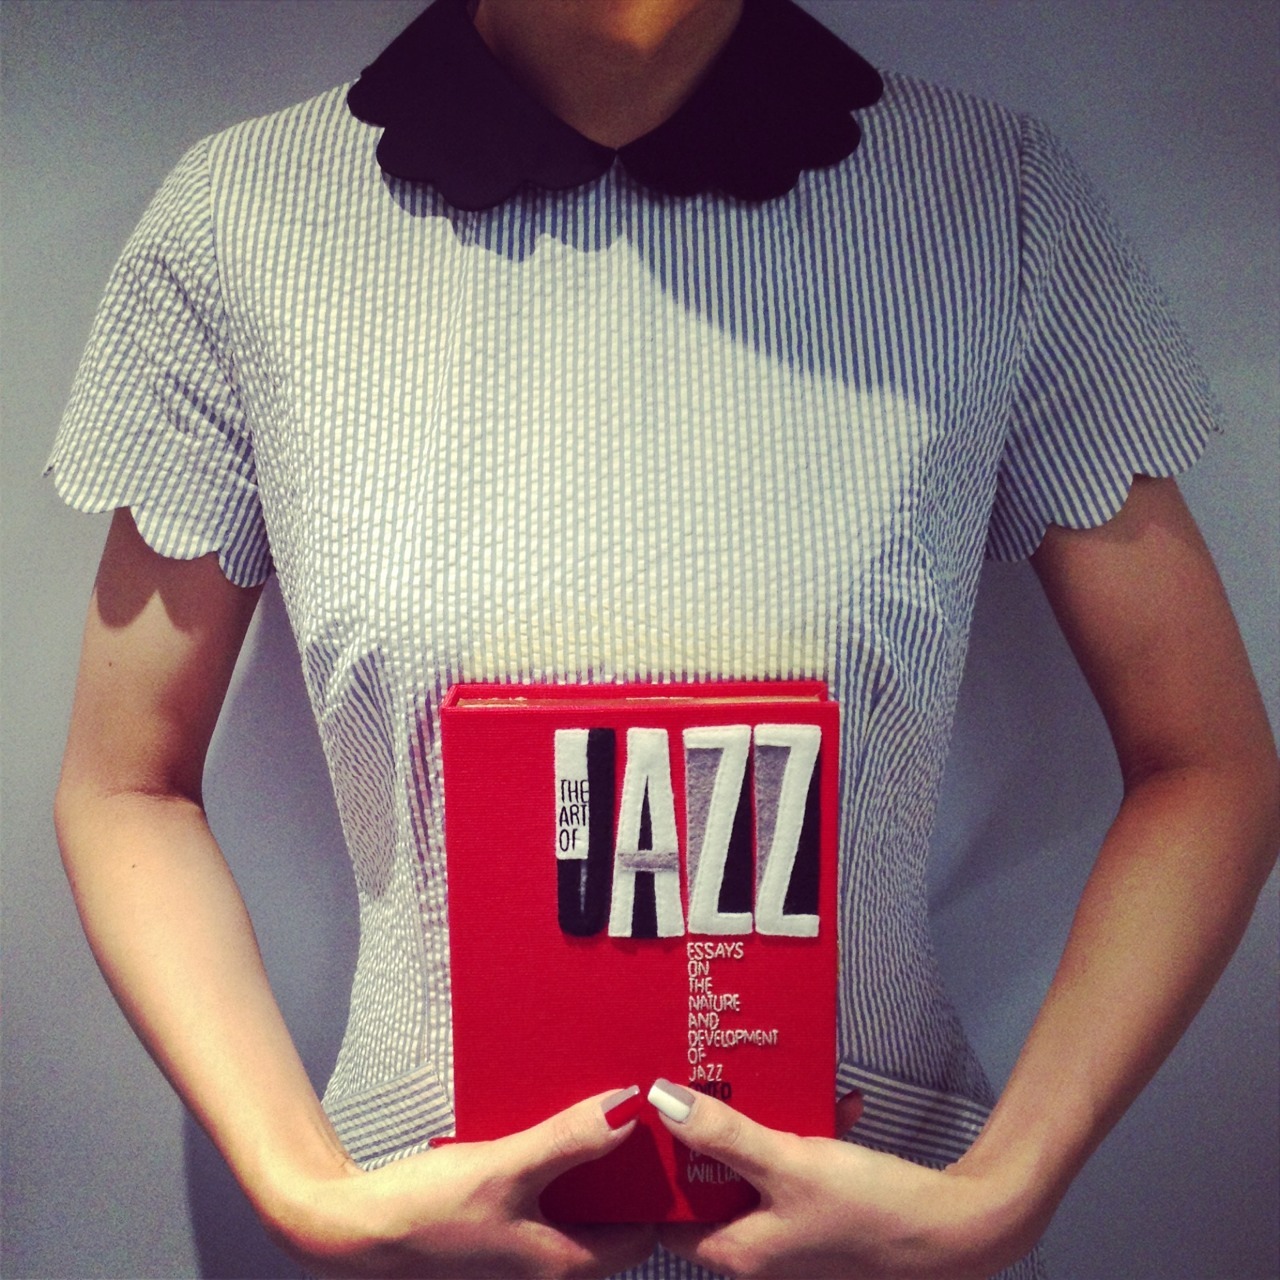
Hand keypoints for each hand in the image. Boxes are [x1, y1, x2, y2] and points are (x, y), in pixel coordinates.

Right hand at [268, 1090, 656, 1278]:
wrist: (351, 1228)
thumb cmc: (426, 1212)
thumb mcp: (505, 1168)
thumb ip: (567, 1142)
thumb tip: (629, 1111)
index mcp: (561, 1262)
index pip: (640, 1236)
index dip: (661, 1195)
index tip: (678, 1146)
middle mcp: (545, 1260)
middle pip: (610, 1215)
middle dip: (627, 1169)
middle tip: (647, 1112)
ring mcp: (521, 1244)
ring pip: (577, 1201)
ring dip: (591, 1160)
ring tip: (606, 1106)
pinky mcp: (498, 1224)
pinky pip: (546, 1191)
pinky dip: (558, 1160)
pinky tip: (553, 1121)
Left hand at [649, 1081, 1039, 1278]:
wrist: (956, 1228)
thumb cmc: (865, 1206)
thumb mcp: (786, 1162)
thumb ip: (723, 1134)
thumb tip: (660, 1101)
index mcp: (739, 1250)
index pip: (669, 1220)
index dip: (655, 1175)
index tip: (646, 1120)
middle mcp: (762, 1246)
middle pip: (713, 1185)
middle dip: (710, 1132)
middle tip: (697, 1078)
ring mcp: (795, 1228)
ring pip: (758, 1168)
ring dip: (762, 1125)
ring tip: (760, 1076)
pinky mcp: (827, 1209)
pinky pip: (802, 1165)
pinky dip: (811, 1134)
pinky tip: (838, 1102)